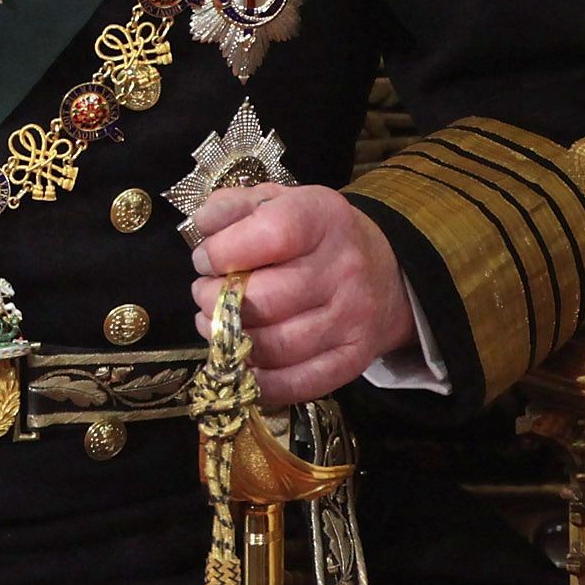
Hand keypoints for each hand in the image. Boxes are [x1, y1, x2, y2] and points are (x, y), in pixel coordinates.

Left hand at [185, 182, 418, 405]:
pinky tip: (239, 359)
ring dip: (229, 339)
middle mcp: (345, 268)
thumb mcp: (274, 201)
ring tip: (217, 323)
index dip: (223, 252)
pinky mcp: (353, 359)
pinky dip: (258, 381)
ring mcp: (353, 318)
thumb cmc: (311, 235)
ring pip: (274, 345)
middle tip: (206, 295)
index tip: (205, 260)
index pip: (270, 234)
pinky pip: (297, 383)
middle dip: (215, 300)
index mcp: (324, 217)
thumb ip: (231, 207)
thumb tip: (201, 226)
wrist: (383, 271)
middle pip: (265, 299)